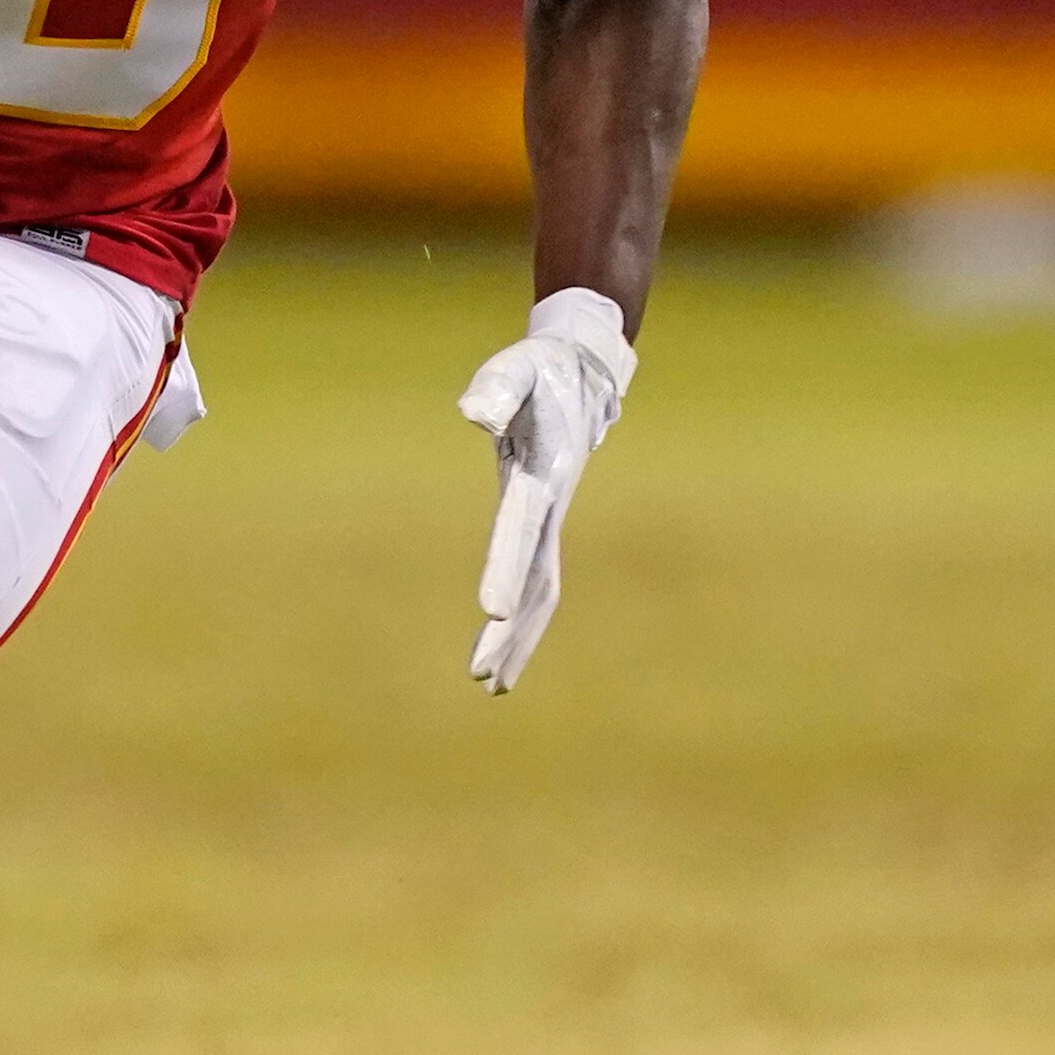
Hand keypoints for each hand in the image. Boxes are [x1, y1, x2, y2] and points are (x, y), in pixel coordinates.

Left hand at [456, 287, 634, 695]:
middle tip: (480, 676)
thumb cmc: (540, 370)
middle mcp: (552, 505)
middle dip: (512, 631)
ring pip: (543, 591)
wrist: (582, 372)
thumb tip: (472, 413)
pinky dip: (525, 619)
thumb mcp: (516, 369)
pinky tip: (503, 647)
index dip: (507, 567)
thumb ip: (497, 388)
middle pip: (536, 579)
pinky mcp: (543, 521)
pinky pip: (538, 580)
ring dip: (520, 639)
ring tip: (490, 686)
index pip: (522, 529)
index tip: (492, 611)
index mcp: (545, 475)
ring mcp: (552, 518)